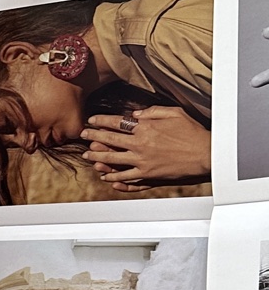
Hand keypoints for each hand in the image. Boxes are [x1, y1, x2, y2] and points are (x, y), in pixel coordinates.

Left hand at [83, 106, 209, 188]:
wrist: (206, 154)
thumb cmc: (193, 132)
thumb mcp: (174, 113)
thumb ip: (153, 111)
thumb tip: (135, 114)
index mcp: (146, 128)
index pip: (117, 123)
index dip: (102, 121)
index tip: (92, 120)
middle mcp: (141, 145)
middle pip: (110, 141)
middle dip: (93, 137)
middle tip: (82, 136)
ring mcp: (142, 162)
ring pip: (113, 161)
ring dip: (98, 158)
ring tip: (88, 156)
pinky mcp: (148, 176)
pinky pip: (126, 178)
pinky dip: (114, 178)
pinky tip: (106, 176)